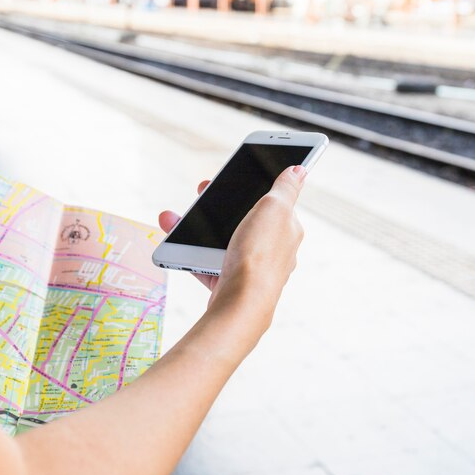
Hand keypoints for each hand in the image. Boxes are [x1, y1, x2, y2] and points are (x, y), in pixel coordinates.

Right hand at [158, 165, 306, 312]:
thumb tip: (300, 170)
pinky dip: (189, 251)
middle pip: (245, 218)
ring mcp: (250, 266)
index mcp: (287, 229)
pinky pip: (207, 261)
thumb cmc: (259, 255)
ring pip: (221, 239)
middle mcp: (272, 249)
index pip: (274, 201)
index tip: (236, 173)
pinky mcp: (230, 281)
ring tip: (174, 217)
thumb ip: (286, 188)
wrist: (240, 304)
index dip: (255, 185)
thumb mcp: (275, 209)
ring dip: (197, 226)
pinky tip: (174, 242)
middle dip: (221, 204)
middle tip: (202, 190)